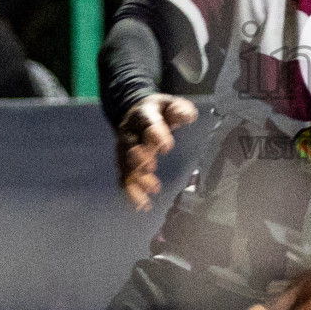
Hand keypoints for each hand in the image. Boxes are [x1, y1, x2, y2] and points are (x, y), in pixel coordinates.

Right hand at [115, 94, 198, 210]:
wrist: (133, 111)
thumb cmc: (159, 111)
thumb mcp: (170, 104)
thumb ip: (180, 109)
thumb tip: (187, 116)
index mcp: (143, 115)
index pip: (148, 123)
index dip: (156, 134)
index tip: (166, 147)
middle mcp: (130, 132)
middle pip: (131, 145)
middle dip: (139, 158)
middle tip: (150, 169)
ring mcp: (124, 147)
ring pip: (125, 165)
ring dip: (135, 181)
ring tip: (145, 199)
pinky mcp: (122, 160)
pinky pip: (124, 176)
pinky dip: (130, 191)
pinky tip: (140, 205)